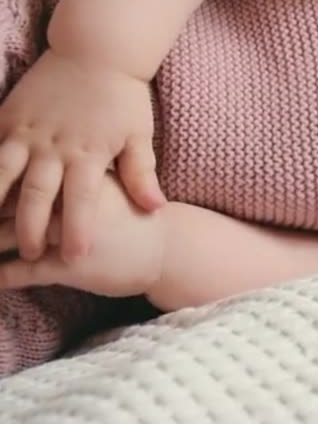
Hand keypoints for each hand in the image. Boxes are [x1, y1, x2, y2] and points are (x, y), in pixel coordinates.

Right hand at [0, 48, 163, 261]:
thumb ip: (142, 173)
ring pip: (1, 173)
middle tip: (32, 254)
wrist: (97, 49)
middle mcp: (54, 146)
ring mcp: (27, 131)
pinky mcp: (8, 117)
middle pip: (38, 195)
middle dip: (32, 228)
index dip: (79, 230)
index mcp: (88, 153)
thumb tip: (156, 208)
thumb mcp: (138, 135)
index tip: (78, 258)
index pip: (83, 201)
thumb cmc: (123, 96)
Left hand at [0, 172, 165, 297]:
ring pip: (9, 235)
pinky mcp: (71, 266)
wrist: (171, 248)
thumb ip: (73, 175)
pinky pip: (24, 272)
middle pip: (8, 202)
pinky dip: (2, 276)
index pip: (23, 174)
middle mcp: (68, 201)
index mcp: (77, 176)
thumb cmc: (135, 216)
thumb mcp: (105, 185)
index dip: (1, 181)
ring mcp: (68, 233)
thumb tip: (39, 169)